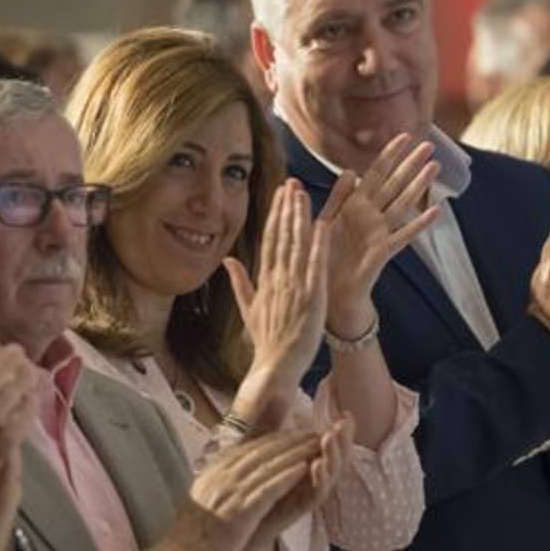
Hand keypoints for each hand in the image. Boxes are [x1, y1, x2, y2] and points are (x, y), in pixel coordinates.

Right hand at [155, 431, 319, 550]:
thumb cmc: (189, 537)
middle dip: (290, 440)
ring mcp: (230, 493)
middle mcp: (221, 477)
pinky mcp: (240, 512)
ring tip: (315, 444)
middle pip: (262, 451)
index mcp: (212, 473)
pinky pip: (268, 489)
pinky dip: (287, 476)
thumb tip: (228, 474)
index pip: (248, 449)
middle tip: (311, 431)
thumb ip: (217, 484)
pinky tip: (304, 468)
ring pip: (269, 465)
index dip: (274, 439)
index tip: (292, 433)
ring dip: (295, 453)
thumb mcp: (201, 500)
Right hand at [225, 180, 330, 429]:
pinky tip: (323, 225)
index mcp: (265, 281)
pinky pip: (316, 267)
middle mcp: (277, 279)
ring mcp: (294, 288)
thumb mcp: (248, 309)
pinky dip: (320, 245)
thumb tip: (226, 260)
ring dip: (300, 218)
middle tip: (292, 182)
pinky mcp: (311, 298)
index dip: (275, 215)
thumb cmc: (265, 342)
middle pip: (282, 237)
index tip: (280, 194)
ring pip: (297, 245)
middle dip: (287, 208)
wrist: (274, 368)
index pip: (270, 240)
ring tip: (303, 194)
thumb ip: (239, 282)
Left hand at [234, 417, 353, 550]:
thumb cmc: (259, 481)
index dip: (341, 430)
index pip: (332, 443)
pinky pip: (316, 492)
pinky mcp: (301, 506)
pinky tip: (316, 464)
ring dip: (332, 455)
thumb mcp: (264, 445)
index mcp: (311, 461)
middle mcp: (315, 477)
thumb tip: (277, 392)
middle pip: (337, 456)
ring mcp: (310, 491)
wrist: (246, 518)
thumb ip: (273, 422)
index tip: (346, 414)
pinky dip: (319, 478)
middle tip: (343, 423)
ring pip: (330, 473)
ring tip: (329, 438)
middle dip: (342, 440)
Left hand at [318, 134, 439, 338]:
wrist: (329, 290)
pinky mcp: (383, 251)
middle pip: (394, 184)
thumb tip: (348, 171)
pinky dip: (420, 224)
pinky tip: (436, 210)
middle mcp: (371, 216)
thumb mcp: (327, 221)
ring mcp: (380, 232)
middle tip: (430, 145)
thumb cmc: (327, 256)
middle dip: (411, 164)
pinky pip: (403, 235)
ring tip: (435, 167)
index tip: (404, 135)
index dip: (389, 154)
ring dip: (419, 185)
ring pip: (402, 203)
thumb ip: (338, 197)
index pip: (375, 173)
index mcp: (355, 206)